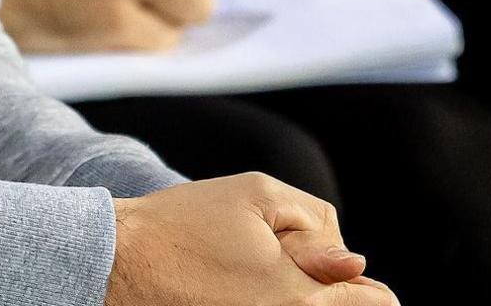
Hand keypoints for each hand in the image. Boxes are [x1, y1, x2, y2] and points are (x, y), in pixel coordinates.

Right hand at [107, 174, 397, 305]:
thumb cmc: (183, 224)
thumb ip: (316, 225)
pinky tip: (234, 287)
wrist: (117, 264)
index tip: (341, 273)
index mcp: (301, 300)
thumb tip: (355, 265)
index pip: (374, 305)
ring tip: (247, 273)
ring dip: (295, 293)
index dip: (363, 286)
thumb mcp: (257, 195)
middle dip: (324, 284)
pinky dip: (266, 299)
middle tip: (280, 262)